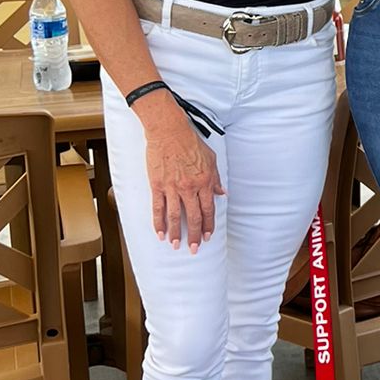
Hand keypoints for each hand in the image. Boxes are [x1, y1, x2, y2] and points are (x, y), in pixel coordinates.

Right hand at [136, 90, 224, 249]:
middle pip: (194, 217)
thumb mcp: (211, 158)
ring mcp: (172, 187)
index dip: (208, 225)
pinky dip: (158, 222)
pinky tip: (160, 233)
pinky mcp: (157, 185)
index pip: (209, 209)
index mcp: (205, 181)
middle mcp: (190, 187)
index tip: (207, 237)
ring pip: (175, 216)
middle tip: (194, 249)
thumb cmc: (190, 142)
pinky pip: (158, 208)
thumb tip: (222, 194)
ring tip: (176, 245)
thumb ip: (216, 178)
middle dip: (195, 235)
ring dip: (176, 233)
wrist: (169, 130)